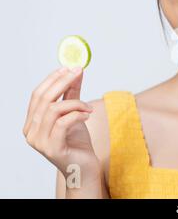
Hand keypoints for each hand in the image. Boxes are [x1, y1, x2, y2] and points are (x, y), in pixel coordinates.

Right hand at [23, 67, 100, 182]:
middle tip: (79, 71)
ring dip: (75, 103)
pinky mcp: (51, 148)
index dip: (52, 79)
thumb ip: (72, 94)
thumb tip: (76, 71)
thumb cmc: (77, 142)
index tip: (68, 67)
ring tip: (89, 107)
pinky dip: (77, 115)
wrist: (84, 167)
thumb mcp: (74, 113)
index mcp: (32, 122)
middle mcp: (30, 131)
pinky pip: (63, 123)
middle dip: (63, 82)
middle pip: (44, 99)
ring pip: (53, 110)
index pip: (38, 94)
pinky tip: (88, 115)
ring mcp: (39, 141)